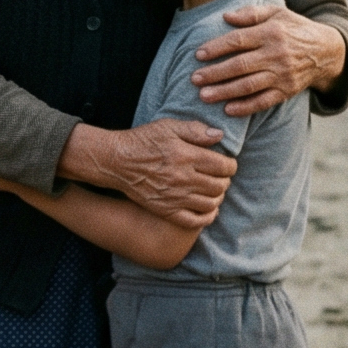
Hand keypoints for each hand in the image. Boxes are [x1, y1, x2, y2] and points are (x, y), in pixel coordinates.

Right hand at [63, 118, 233, 227]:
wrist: (116, 161)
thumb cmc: (142, 141)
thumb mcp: (167, 127)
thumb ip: (194, 130)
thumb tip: (219, 136)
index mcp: (187, 156)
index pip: (224, 166)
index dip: (231, 165)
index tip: (227, 163)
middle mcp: (184, 179)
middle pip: (220, 185)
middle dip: (225, 180)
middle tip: (220, 176)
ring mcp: (175, 197)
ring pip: (212, 203)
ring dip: (218, 196)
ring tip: (213, 190)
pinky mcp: (166, 210)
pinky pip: (195, 220)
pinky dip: (207, 216)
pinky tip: (208, 209)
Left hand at [194, 7, 346, 116]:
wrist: (326, 51)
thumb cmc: (294, 29)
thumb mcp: (277, 13)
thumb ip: (251, 13)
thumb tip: (226, 16)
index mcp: (271, 33)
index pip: (238, 41)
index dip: (217, 48)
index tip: (198, 55)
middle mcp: (276, 55)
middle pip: (240, 65)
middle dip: (215, 73)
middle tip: (194, 79)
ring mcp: (282, 75)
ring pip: (249, 85)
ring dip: (225, 92)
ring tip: (204, 96)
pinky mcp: (287, 91)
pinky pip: (264, 101)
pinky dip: (246, 107)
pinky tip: (228, 109)